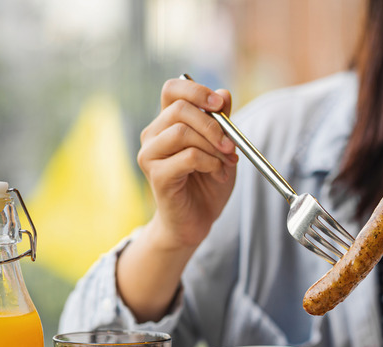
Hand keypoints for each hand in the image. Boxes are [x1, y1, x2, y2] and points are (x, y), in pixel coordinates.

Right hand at [138, 77, 238, 251]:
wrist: (197, 221)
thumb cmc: (207, 184)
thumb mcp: (222, 148)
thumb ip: (222, 122)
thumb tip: (224, 93)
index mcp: (167, 123)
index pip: (172, 89)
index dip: (196, 90)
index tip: (220, 105)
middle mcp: (153, 135)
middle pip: (180, 109)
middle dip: (213, 125)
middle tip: (231, 145)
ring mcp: (150, 155)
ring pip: (182, 132)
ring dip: (213, 146)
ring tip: (226, 163)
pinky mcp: (156, 175)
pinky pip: (188, 157)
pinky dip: (210, 162)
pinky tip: (217, 173)